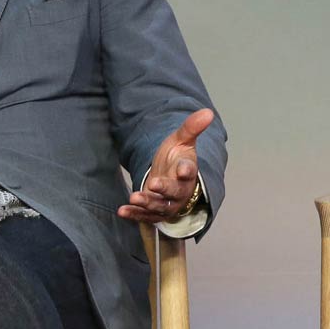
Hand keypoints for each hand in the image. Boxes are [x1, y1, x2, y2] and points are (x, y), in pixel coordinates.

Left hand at [118, 109, 215, 224]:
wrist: (170, 178)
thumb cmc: (177, 158)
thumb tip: (208, 111)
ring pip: (159, 207)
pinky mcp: (154, 212)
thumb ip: (191, 127)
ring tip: (134, 197)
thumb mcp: (182, 140)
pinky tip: (122, 211)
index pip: (189, 172)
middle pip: (174, 193)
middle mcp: (180, 191)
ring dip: (146, 204)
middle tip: (153, 184)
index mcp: (187, 172)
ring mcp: (168, 203)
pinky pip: (145, 216)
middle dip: (164, 189)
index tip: (183, 169)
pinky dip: (134, 215)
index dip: (186, 171)